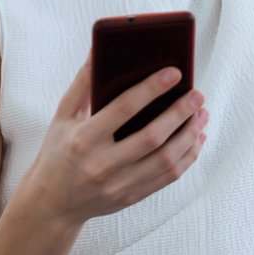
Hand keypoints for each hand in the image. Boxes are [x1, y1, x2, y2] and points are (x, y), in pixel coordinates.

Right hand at [18, 54, 208, 224]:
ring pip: (166, 160)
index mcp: (83, 140)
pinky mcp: (132, 197)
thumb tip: (99, 50)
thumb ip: (83, 84)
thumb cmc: (57, 153)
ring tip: (202, 113)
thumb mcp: (62, 117)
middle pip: (152, 137)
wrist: (51, 204)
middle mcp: (102, 165)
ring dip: (190, 134)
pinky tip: (197, 137)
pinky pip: (168, 177)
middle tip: (197, 94)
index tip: (175, 72)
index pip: (123, 109)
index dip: (151, 89)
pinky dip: (188, 155)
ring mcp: (119, 185)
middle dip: (180, 113)